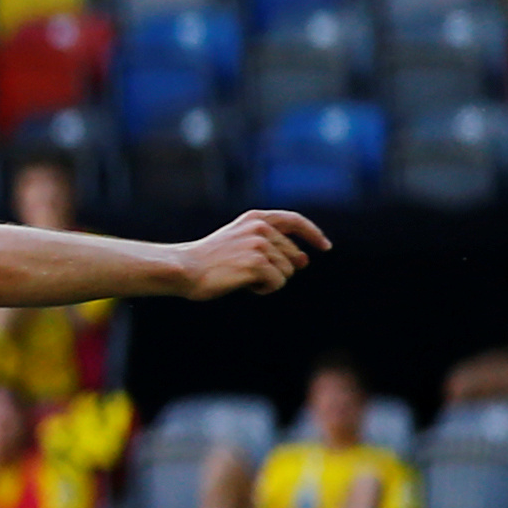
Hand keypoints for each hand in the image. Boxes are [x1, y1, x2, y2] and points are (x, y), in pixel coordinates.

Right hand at [172, 210, 327, 299]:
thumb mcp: (240, 242)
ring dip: (269, 281)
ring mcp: (260, 245)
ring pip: (287, 272)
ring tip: (241, 277)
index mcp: (256, 218)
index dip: (313, 234)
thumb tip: (305, 260)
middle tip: (248, 274)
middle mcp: (261, 228)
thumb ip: (272, 246)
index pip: (295, 221)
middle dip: (278, 270)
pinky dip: (263, 289)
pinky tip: (242, 284)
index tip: (325, 247)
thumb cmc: (208, 261)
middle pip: (292, 256)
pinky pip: (277, 283)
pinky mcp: (257, 263)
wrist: (183, 268)